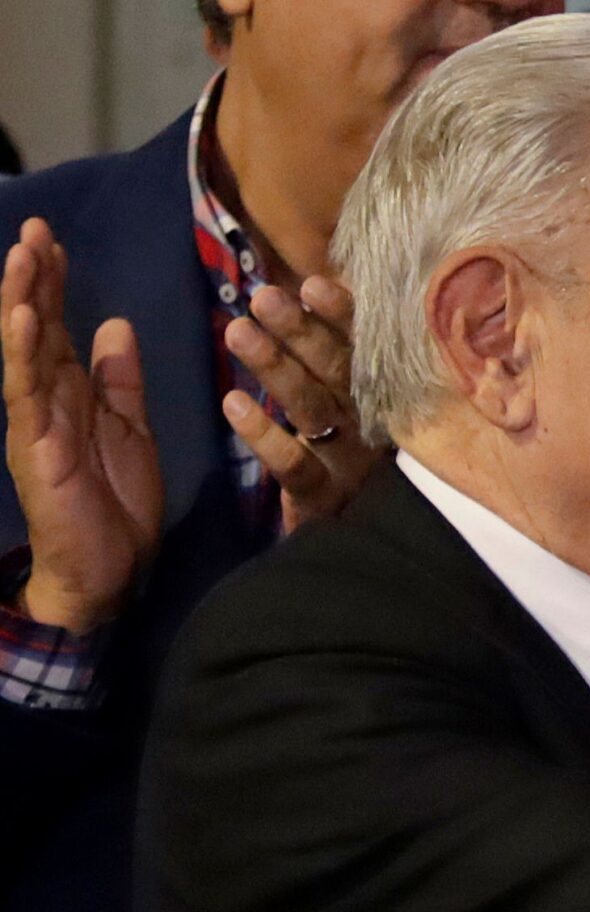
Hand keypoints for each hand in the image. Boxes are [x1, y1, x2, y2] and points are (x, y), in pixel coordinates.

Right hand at [2, 218, 161, 631]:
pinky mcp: (36, 442)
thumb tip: (114, 325)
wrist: (108, 568)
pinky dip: (24, 352)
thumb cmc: (116, 502)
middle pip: (36, 326)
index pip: (58, 326)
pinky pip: (26, 390)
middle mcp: (45, 397)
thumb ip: (120, 380)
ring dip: (22, 301)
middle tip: (35, 228)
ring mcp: (35, 418)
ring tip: (23, 255)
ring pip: (24, 348)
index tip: (55, 242)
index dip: (55, 285)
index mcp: (70, 392)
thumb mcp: (130, 428)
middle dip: (33, 278)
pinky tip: (24, 318)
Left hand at [222, 274, 380, 532]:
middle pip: (341, 374)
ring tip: (237, 332)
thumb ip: (343, 359)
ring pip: (317, 412)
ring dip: (277, 370)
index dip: (342, 317)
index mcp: (387, 401)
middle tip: (264, 298)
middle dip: (302, 333)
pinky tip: (232, 404)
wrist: (375, 562)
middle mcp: (378, 430)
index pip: (366, 349)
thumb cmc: (354, 468)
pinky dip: (265, 435)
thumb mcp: (357, 410)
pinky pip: (296, 468)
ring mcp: (354, 468)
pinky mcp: (329, 503)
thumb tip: (321, 290)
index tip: (313, 283)